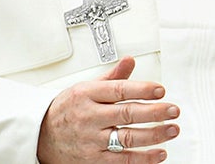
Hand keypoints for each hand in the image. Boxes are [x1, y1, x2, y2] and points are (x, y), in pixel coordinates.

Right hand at [37, 57, 179, 163]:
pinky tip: (159, 153)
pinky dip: (143, 158)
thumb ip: (113, 77)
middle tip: (173, 110)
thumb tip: (130, 60)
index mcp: (87, 94)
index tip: (160, 90)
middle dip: (154, 112)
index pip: (119, 90)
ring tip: (172, 129)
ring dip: (154, 135)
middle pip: (126, 113)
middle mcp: (89, 117)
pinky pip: (122, 161)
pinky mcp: (93, 159)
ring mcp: (91, 140)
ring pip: (127, 138)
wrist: (41, 136)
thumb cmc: (68, 110)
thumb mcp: (86, 88)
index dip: (142, 89)